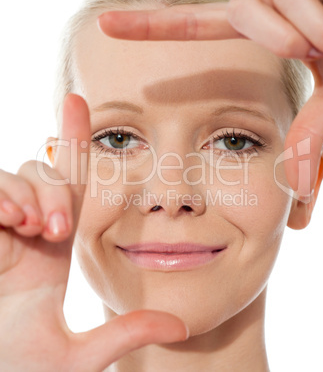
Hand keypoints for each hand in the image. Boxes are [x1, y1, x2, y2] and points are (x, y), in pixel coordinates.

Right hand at [0, 94, 187, 371]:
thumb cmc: (24, 369)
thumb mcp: (81, 354)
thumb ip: (128, 333)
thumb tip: (181, 329)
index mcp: (58, 245)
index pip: (71, 182)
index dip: (74, 140)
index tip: (80, 101)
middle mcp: (32, 229)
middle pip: (47, 175)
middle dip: (53, 189)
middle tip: (57, 227)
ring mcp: (4, 228)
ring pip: (18, 178)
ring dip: (29, 195)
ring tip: (34, 228)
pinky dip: (2, 197)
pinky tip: (12, 220)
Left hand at [97, 0, 322, 198]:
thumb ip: (309, 132)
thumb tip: (296, 190)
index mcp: (262, 30)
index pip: (195, 28)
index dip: (151, 28)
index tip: (104, 27)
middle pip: (237, 10)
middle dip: (279, 36)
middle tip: (318, 49)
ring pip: (279, 3)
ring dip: (321, 32)